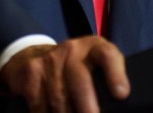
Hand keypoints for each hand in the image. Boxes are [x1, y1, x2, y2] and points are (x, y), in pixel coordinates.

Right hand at [0, 35, 128, 112]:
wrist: (35, 56)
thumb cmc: (77, 68)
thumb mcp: (94, 66)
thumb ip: (106, 82)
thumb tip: (118, 104)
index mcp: (94, 47)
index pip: (107, 55)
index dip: (115, 74)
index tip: (121, 95)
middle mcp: (72, 50)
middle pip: (80, 80)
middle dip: (86, 105)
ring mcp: (49, 60)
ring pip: (58, 98)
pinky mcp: (31, 72)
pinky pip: (39, 103)